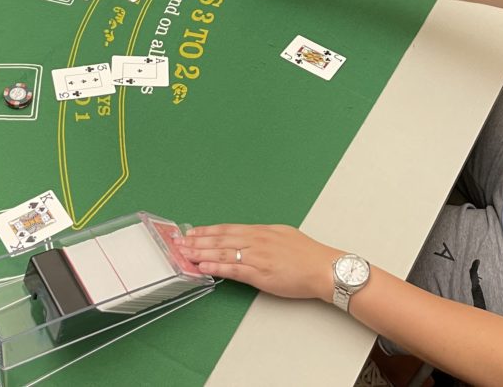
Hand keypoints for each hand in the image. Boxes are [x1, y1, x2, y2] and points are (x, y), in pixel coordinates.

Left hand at [177, 224, 341, 301]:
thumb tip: (250, 236)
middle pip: (220, 239)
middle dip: (197, 240)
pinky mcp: (260, 274)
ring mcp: (256, 257)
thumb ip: (264, 236)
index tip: (192, 232)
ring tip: (184, 254)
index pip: (227, 228)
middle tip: (179, 242)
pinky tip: (203, 266)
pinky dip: (215, 267)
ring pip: (222, 252)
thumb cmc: (307, 254)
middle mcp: (256, 240)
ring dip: (200, 253)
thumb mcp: (283, 234)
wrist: (323, 268)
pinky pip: (232, 270)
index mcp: (260, 231)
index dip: (207, 230)